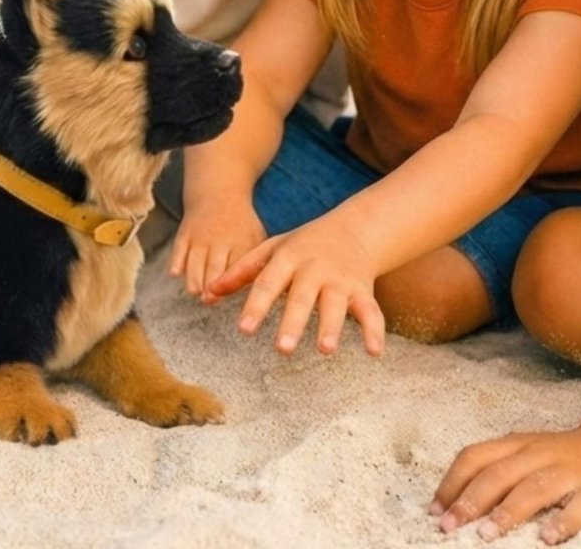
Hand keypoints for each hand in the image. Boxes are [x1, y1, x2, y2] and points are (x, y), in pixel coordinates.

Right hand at [168, 195, 265, 299]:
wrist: (219, 193)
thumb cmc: (241, 225)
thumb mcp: (256, 236)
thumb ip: (256, 261)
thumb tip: (259, 293)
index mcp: (241, 242)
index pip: (237, 265)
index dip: (231, 281)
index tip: (227, 295)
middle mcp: (220, 240)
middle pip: (214, 264)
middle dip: (211, 282)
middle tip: (208, 300)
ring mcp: (201, 236)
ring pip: (196, 259)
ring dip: (194, 276)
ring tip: (195, 291)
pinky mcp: (185, 234)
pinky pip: (179, 249)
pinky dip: (177, 260)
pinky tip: (175, 273)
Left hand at [206, 216, 385, 356]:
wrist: (353, 229)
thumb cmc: (303, 244)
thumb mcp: (271, 250)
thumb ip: (240, 272)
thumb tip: (206, 295)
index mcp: (288, 258)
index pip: (268, 282)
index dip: (256, 305)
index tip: (244, 328)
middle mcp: (314, 269)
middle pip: (302, 297)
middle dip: (293, 322)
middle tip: (281, 348)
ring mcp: (340, 280)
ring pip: (335, 304)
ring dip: (330, 326)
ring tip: (325, 350)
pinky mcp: (362, 290)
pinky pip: (370, 311)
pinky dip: (374, 330)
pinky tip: (374, 352)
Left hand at [431, 425, 580, 542]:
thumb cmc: (560, 457)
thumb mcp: (525, 454)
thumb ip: (496, 471)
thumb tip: (453, 504)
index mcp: (516, 444)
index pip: (475, 457)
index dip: (452, 482)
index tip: (434, 510)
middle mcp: (538, 454)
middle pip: (497, 474)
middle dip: (470, 501)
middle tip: (447, 527)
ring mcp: (567, 472)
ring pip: (533, 489)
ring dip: (507, 512)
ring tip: (486, 535)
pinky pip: (579, 508)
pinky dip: (562, 523)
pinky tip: (547, 539)